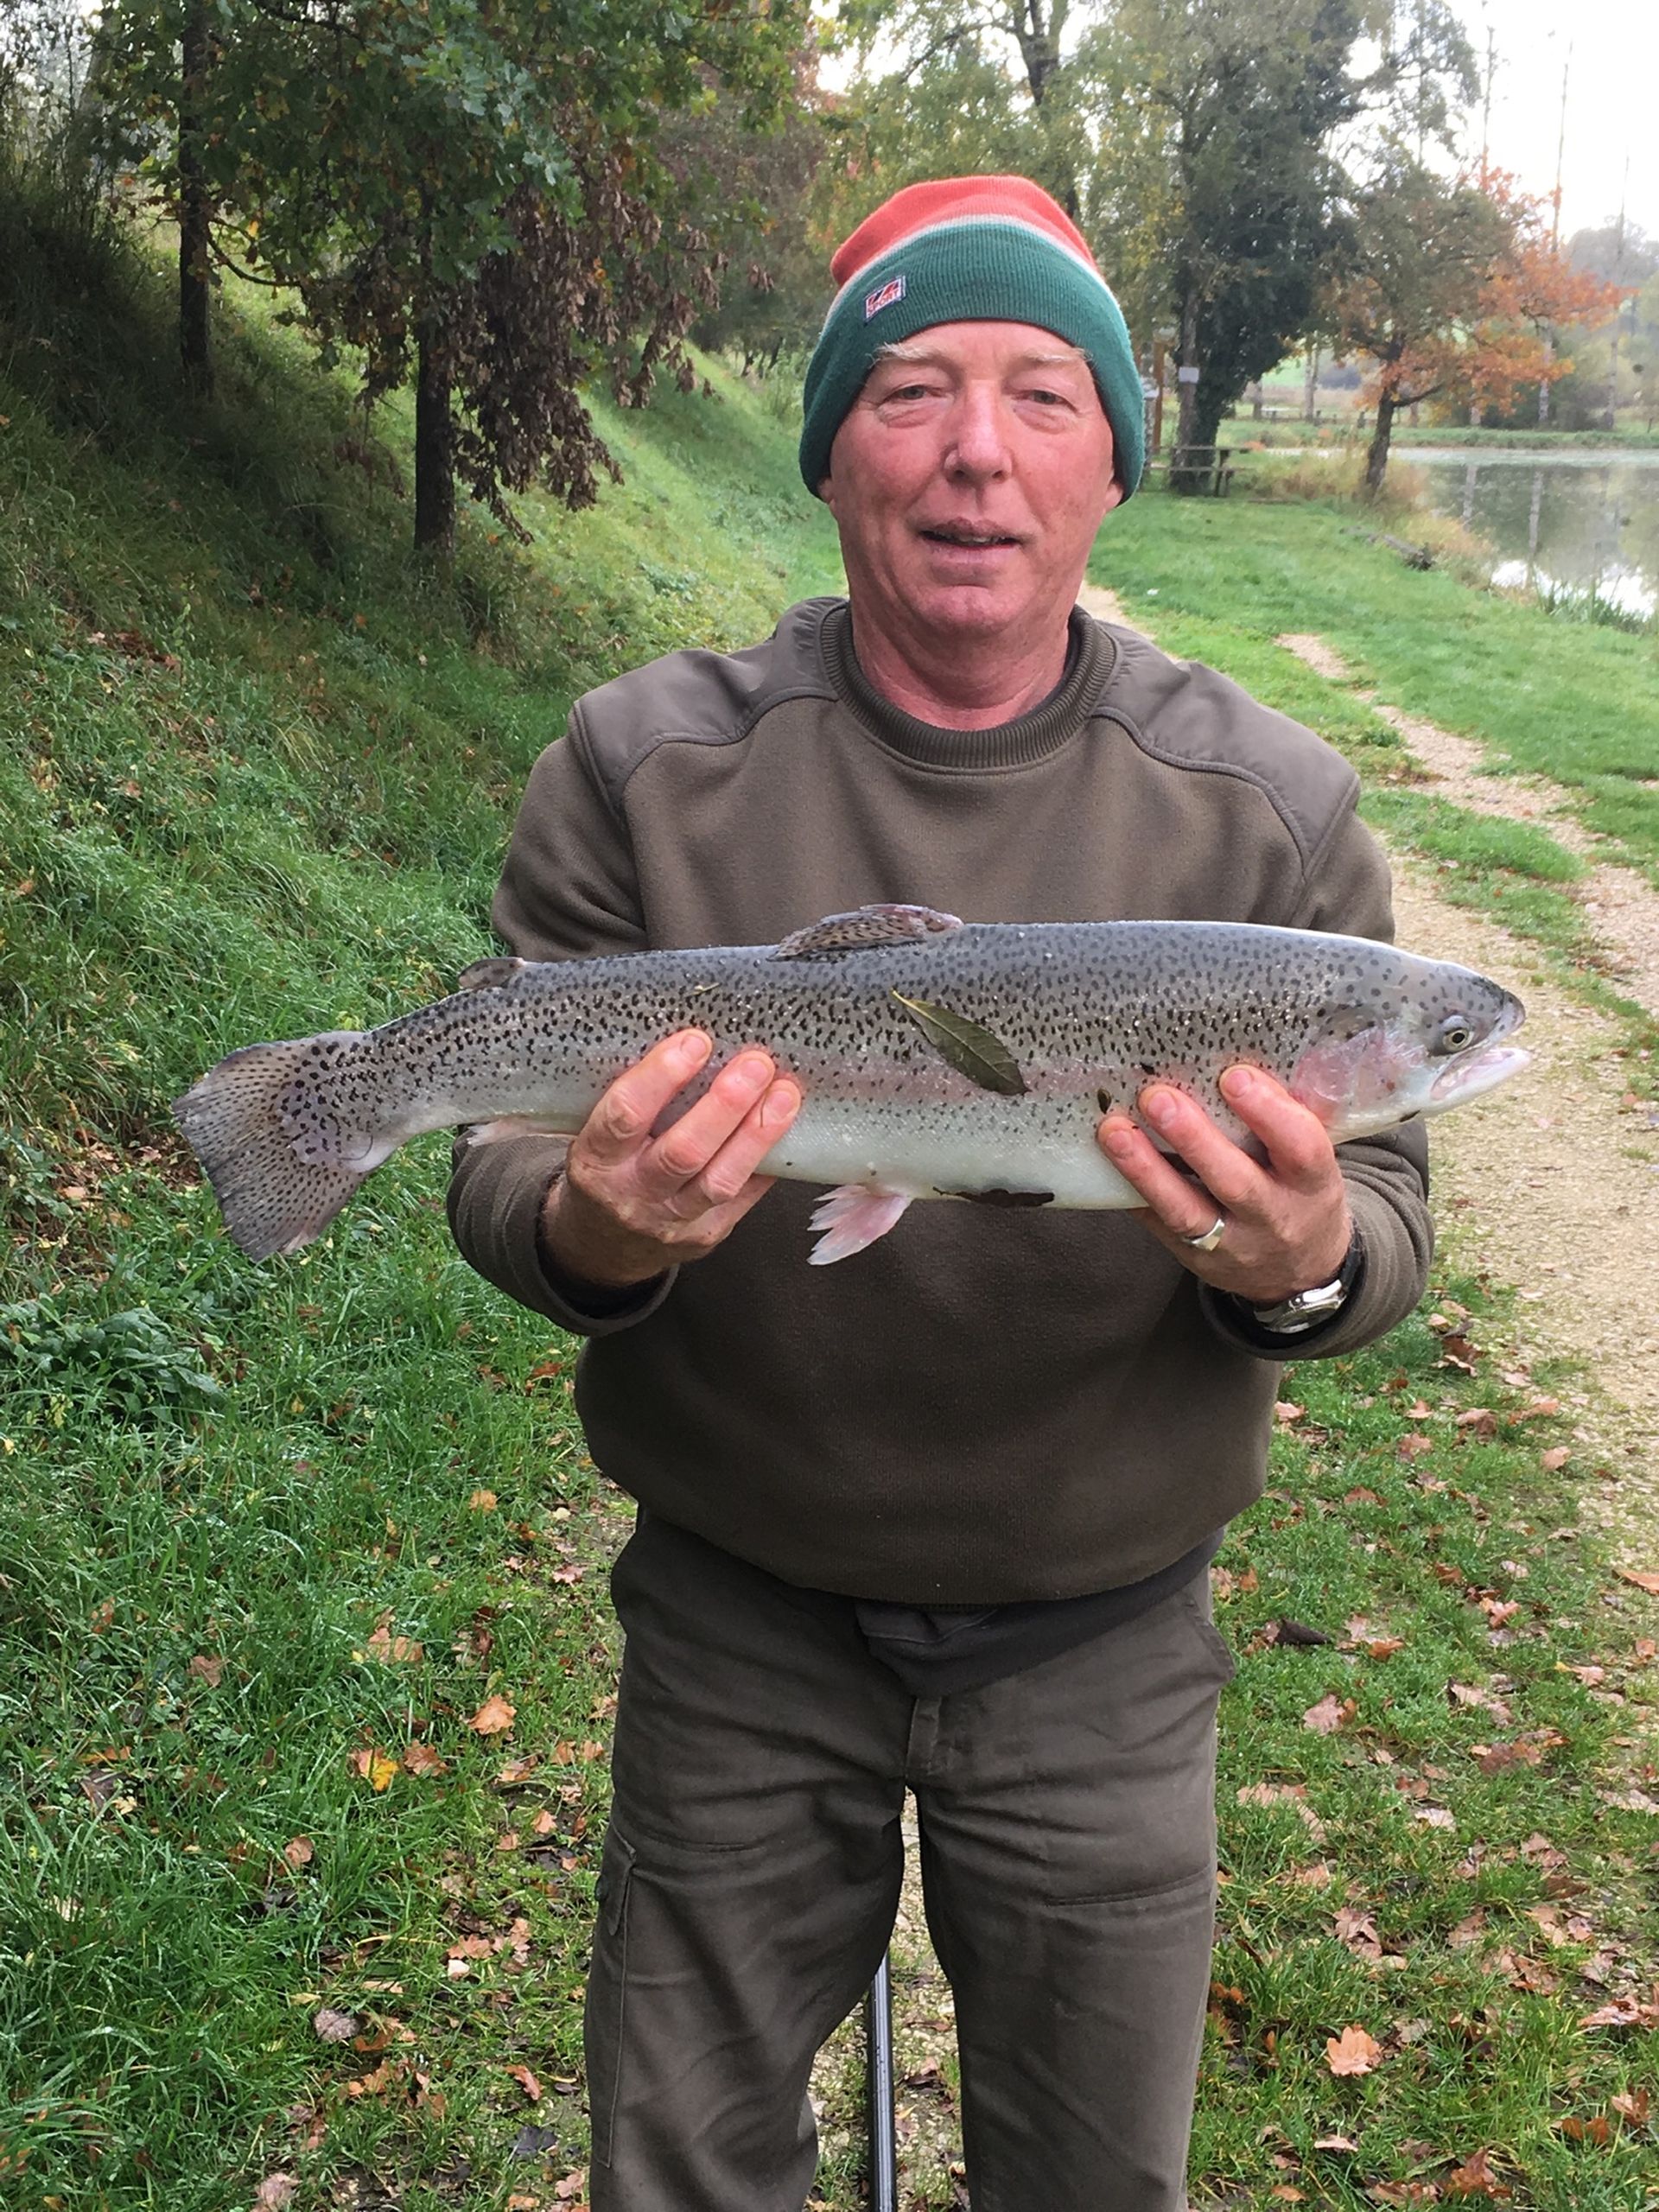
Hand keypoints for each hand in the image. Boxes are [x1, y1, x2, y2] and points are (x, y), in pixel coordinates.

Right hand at [541, 1030, 801, 1291]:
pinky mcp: (705, 1235)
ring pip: (719, 1181)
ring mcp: (670, 1221)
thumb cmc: (607, 1168)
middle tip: (756, 1064)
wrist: (604, 1243)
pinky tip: (786, 1128)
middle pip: (682, 1153)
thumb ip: (635, 1097)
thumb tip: (696, 1039)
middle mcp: (631, 1195)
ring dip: (757, 1134)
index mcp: (595, 1160)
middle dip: (724, 1105)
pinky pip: (743, 1198)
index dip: (660, 1077)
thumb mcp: (597, 1134)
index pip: (625, 1117)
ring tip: (785, 1094)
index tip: (695, 1041)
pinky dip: (768, 1161)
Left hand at [1096, 1065, 1351, 1304]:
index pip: (1301, 1148)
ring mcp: (1232, 1244)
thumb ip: (1289, 1119)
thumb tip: (1244, 1054)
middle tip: (1157, 1097)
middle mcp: (1274, 1218)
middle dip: (1193, 1138)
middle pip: (1235, 1182)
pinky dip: (1130, 1189)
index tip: (1234, 1076)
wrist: (1300, 1273)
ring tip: (1113, 1131)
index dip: (1269, 1112)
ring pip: (1185, 1211)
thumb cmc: (1300, 1194)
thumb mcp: (1315, 1162)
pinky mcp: (1193, 1256)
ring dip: (1145, 1169)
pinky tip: (1106, 1158)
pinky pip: (1157, 1224)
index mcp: (1314, 1185)